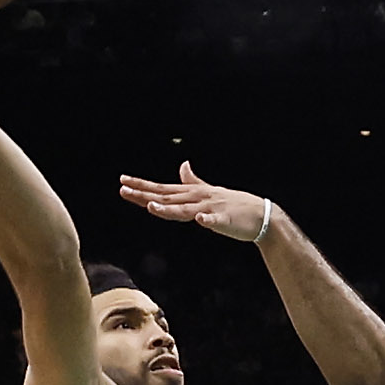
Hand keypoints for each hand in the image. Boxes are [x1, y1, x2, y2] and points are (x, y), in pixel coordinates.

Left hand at [117, 162, 272, 241]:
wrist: (261, 214)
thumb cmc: (234, 204)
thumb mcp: (209, 191)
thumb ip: (193, 181)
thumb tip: (182, 165)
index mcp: (193, 194)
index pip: (163, 189)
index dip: (143, 186)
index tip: (123, 181)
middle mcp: (198, 198)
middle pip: (167, 196)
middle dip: (145, 193)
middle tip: (123, 189)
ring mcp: (211, 207)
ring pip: (185, 209)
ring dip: (169, 208)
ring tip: (151, 207)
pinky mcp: (225, 219)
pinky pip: (214, 219)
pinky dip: (207, 218)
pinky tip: (200, 218)